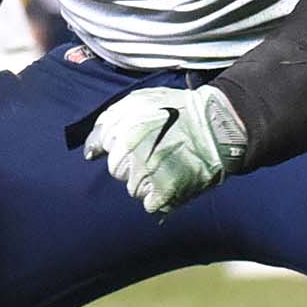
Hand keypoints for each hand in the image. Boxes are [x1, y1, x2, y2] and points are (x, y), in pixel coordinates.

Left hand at [82, 82, 248, 215]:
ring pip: (133, 189)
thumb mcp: (137, 102)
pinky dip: (160, 196)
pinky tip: (173, 180)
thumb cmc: (177, 110)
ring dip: (146, 181)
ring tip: (167, 165)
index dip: (120, 143)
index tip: (139, 139)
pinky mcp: (163, 194)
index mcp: (122, 133)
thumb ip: (107, 124)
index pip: (102, 148)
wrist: (217, 125)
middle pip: (117, 171)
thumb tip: (89, 153)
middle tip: (156, 152)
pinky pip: (150, 204)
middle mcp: (130, 157)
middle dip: (131, 163)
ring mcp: (146, 177)